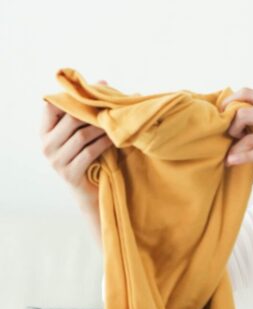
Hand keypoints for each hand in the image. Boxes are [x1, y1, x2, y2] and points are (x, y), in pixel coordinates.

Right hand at [41, 80, 113, 201]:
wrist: (92, 192)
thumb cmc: (90, 156)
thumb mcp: (84, 132)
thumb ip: (86, 111)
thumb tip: (104, 82)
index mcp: (45, 130)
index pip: (51, 105)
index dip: (73, 96)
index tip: (97, 88)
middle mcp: (45, 144)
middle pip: (71, 119)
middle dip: (94, 111)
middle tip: (114, 104)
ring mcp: (55, 160)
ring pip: (82, 135)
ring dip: (102, 127)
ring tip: (117, 122)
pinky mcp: (69, 173)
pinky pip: (89, 152)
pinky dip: (104, 143)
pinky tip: (116, 139)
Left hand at [219, 88, 252, 177]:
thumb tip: (243, 124)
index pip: (248, 93)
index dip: (229, 101)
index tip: (221, 114)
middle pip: (243, 112)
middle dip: (229, 126)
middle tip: (229, 137)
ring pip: (249, 136)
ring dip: (234, 148)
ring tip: (228, 156)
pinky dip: (242, 158)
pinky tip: (233, 162)